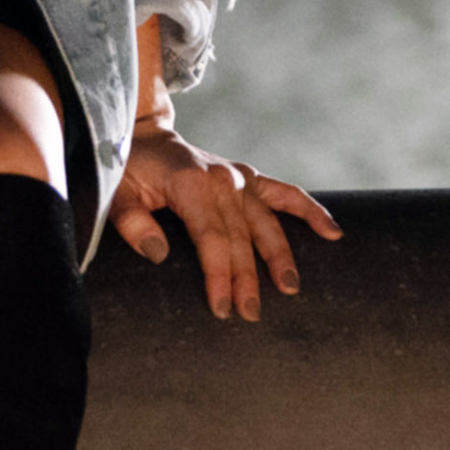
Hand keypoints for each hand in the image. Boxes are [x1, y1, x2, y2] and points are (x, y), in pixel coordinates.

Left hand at [111, 122, 340, 321]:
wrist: (143, 136)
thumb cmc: (127, 170)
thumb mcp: (116, 194)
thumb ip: (133, 223)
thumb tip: (159, 253)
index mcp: (191, 183)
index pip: (212, 237)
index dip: (219, 274)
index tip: (222, 308)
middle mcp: (222, 179)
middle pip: (241, 237)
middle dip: (247, 279)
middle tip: (251, 314)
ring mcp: (239, 177)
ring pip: (267, 221)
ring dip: (281, 255)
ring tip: (290, 287)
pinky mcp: (249, 178)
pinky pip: (286, 194)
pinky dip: (310, 211)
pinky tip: (333, 233)